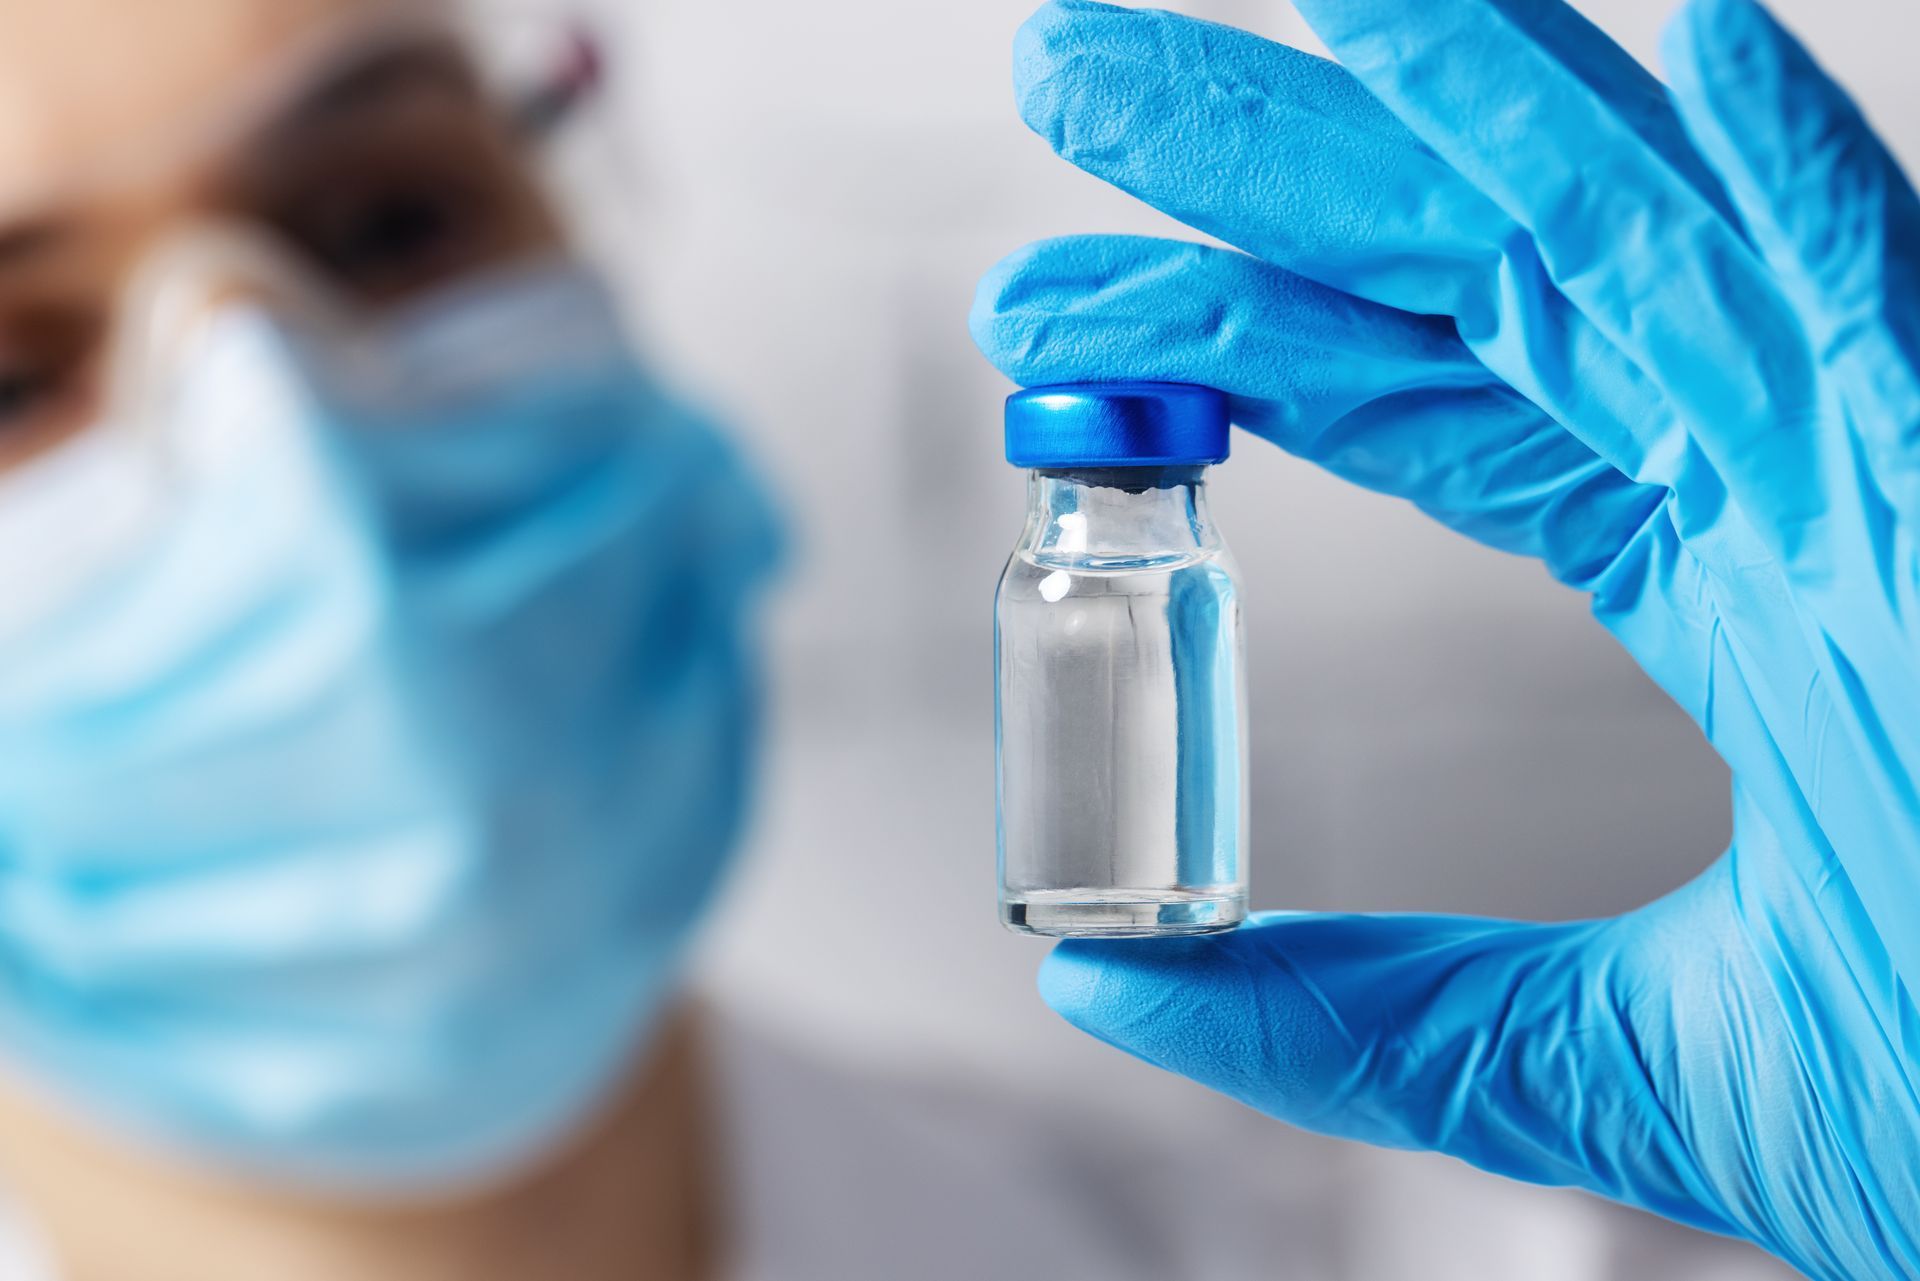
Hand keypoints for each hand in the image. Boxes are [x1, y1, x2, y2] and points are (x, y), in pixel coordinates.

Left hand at [971, 1, 1919, 1274]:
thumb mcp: (1607, 1065)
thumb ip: (1363, 1017)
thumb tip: (1112, 989)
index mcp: (1725, 580)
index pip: (1426, 404)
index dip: (1235, 338)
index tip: (1052, 322)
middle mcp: (1799, 479)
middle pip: (1484, 273)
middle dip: (1277, 167)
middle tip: (1074, 75)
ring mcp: (1914, 467)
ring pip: (1654, 233)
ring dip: (1474, 101)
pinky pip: (1905, 303)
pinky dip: (1803, 181)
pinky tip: (1687, 57)